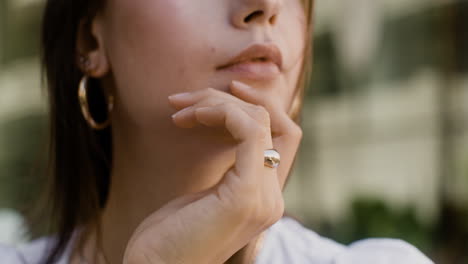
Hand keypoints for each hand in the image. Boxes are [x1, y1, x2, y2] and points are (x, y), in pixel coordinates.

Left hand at [123, 81, 302, 263]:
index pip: (284, 136)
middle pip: (272, 123)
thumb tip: (227, 127)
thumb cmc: (170, 236)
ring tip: (181, 109)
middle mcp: (272, 197)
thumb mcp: (205, 193)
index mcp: (264, 196)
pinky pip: (248, 131)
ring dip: (218, 103)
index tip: (229, 89)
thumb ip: (227, 167)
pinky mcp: (246, 196)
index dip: (262, 105)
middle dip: (228, 100)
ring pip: (258, 121)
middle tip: (185, 100)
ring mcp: (263, 198)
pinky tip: (191, 117)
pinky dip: (221, 112)